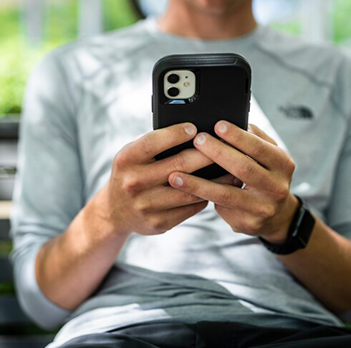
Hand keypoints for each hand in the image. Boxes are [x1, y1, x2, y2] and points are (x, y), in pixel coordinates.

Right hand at [97, 122, 237, 236]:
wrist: (115, 211)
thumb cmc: (133, 172)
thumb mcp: (133, 154)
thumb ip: (156, 144)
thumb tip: (194, 131)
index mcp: (126, 159)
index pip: (154, 142)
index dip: (176, 134)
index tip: (196, 128)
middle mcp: (134, 183)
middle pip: (179, 165)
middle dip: (207, 154)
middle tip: (228, 146)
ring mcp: (146, 205)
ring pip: (190, 190)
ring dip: (216, 180)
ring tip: (234, 170)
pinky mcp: (159, 223)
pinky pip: (191, 207)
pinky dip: (207, 196)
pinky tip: (221, 188)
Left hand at [168, 121, 299, 243]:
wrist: (277, 216)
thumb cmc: (266, 175)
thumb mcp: (269, 156)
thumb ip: (254, 138)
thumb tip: (230, 123)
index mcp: (283, 164)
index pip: (259, 148)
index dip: (238, 136)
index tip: (218, 125)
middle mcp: (277, 187)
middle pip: (243, 168)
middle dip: (218, 153)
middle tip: (197, 141)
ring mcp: (263, 208)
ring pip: (226, 193)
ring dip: (198, 183)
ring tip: (176, 174)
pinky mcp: (248, 223)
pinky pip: (221, 207)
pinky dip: (201, 197)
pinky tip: (183, 191)